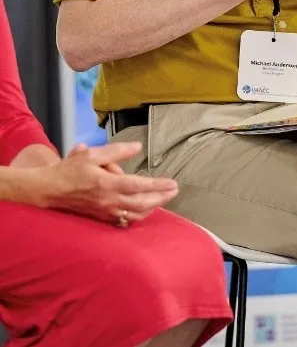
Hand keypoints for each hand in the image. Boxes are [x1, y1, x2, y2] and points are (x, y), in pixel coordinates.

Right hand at [35, 141, 178, 223]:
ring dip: (153, 207)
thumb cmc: (71, 170)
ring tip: (165, 198)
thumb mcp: (93, 154)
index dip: (157, 186)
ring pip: (135, 214)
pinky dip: (139, 215)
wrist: (50, 190)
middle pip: (141, 203)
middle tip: (175, 190)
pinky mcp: (102, 218)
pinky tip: (147, 209)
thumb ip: (117, 151)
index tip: (172, 183)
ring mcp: (105, 212)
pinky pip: (125, 221)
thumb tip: (138, 146)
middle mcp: (108, 200)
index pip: (138, 185)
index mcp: (107, 183)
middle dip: (161, 197)